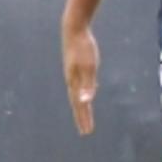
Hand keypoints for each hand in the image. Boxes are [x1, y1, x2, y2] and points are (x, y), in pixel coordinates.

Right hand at [61, 21, 99, 135]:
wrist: (74, 29)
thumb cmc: (83, 48)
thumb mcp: (89, 66)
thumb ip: (87, 84)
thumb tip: (85, 101)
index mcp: (75, 82)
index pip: (80, 105)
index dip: (84, 118)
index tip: (87, 132)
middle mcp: (72, 80)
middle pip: (78, 102)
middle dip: (82, 117)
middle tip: (86, 131)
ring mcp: (72, 73)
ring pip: (77, 93)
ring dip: (81, 105)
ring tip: (85, 115)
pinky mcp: (75, 66)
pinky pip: (79, 84)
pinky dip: (83, 92)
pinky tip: (87, 92)